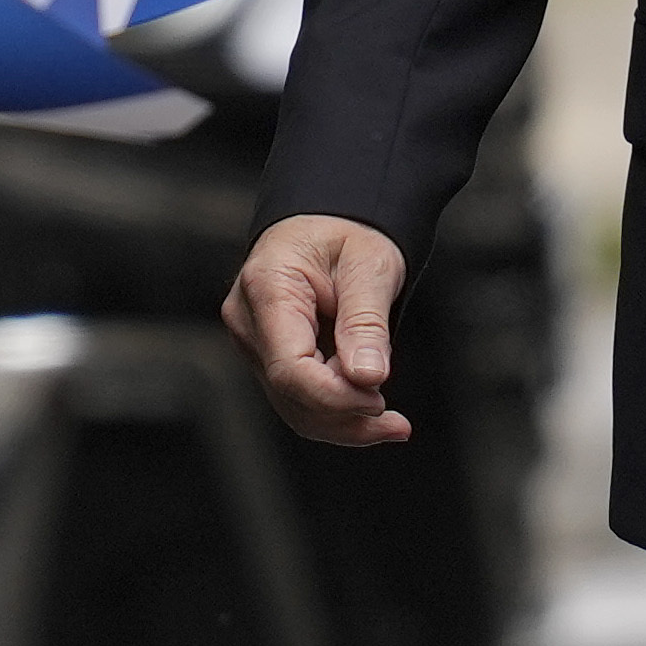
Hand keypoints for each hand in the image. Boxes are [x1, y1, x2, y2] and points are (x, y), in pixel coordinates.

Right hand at [227, 211, 413, 448]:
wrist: (330, 220)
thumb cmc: (350, 231)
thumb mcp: (370, 265)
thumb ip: (366, 322)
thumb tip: (367, 378)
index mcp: (267, 287)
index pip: (290, 369)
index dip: (336, 396)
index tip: (379, 398)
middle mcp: (248, 320)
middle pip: (290, 395)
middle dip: (345, 417)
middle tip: (397, 422)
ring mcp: (253, 341)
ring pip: (292, 406)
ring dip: (343, 424)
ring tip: (393, 425)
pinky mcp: (269, 356)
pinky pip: (297, 398)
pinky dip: (336, 412)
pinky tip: (371, 415)